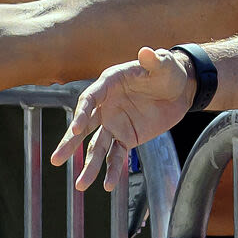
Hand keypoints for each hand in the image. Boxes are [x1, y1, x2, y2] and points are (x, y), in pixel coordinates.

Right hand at [51, 47, 196, 191]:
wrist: (181, 89)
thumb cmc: (168, 71)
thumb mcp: (164, 65)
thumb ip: (154, 61)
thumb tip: (146, 52)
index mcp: (108, 85)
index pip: (89, 99)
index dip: (82, 113)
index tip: (77, 127)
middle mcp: (106, 106)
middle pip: (84, 127)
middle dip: (70, 143)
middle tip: (57, 159)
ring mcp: (115, 123)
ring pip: (97, 147)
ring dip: (89, 165)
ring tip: (81, 185)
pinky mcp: (127, 137)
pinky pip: (117, 156)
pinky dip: (112, 171)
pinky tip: (107, 186)